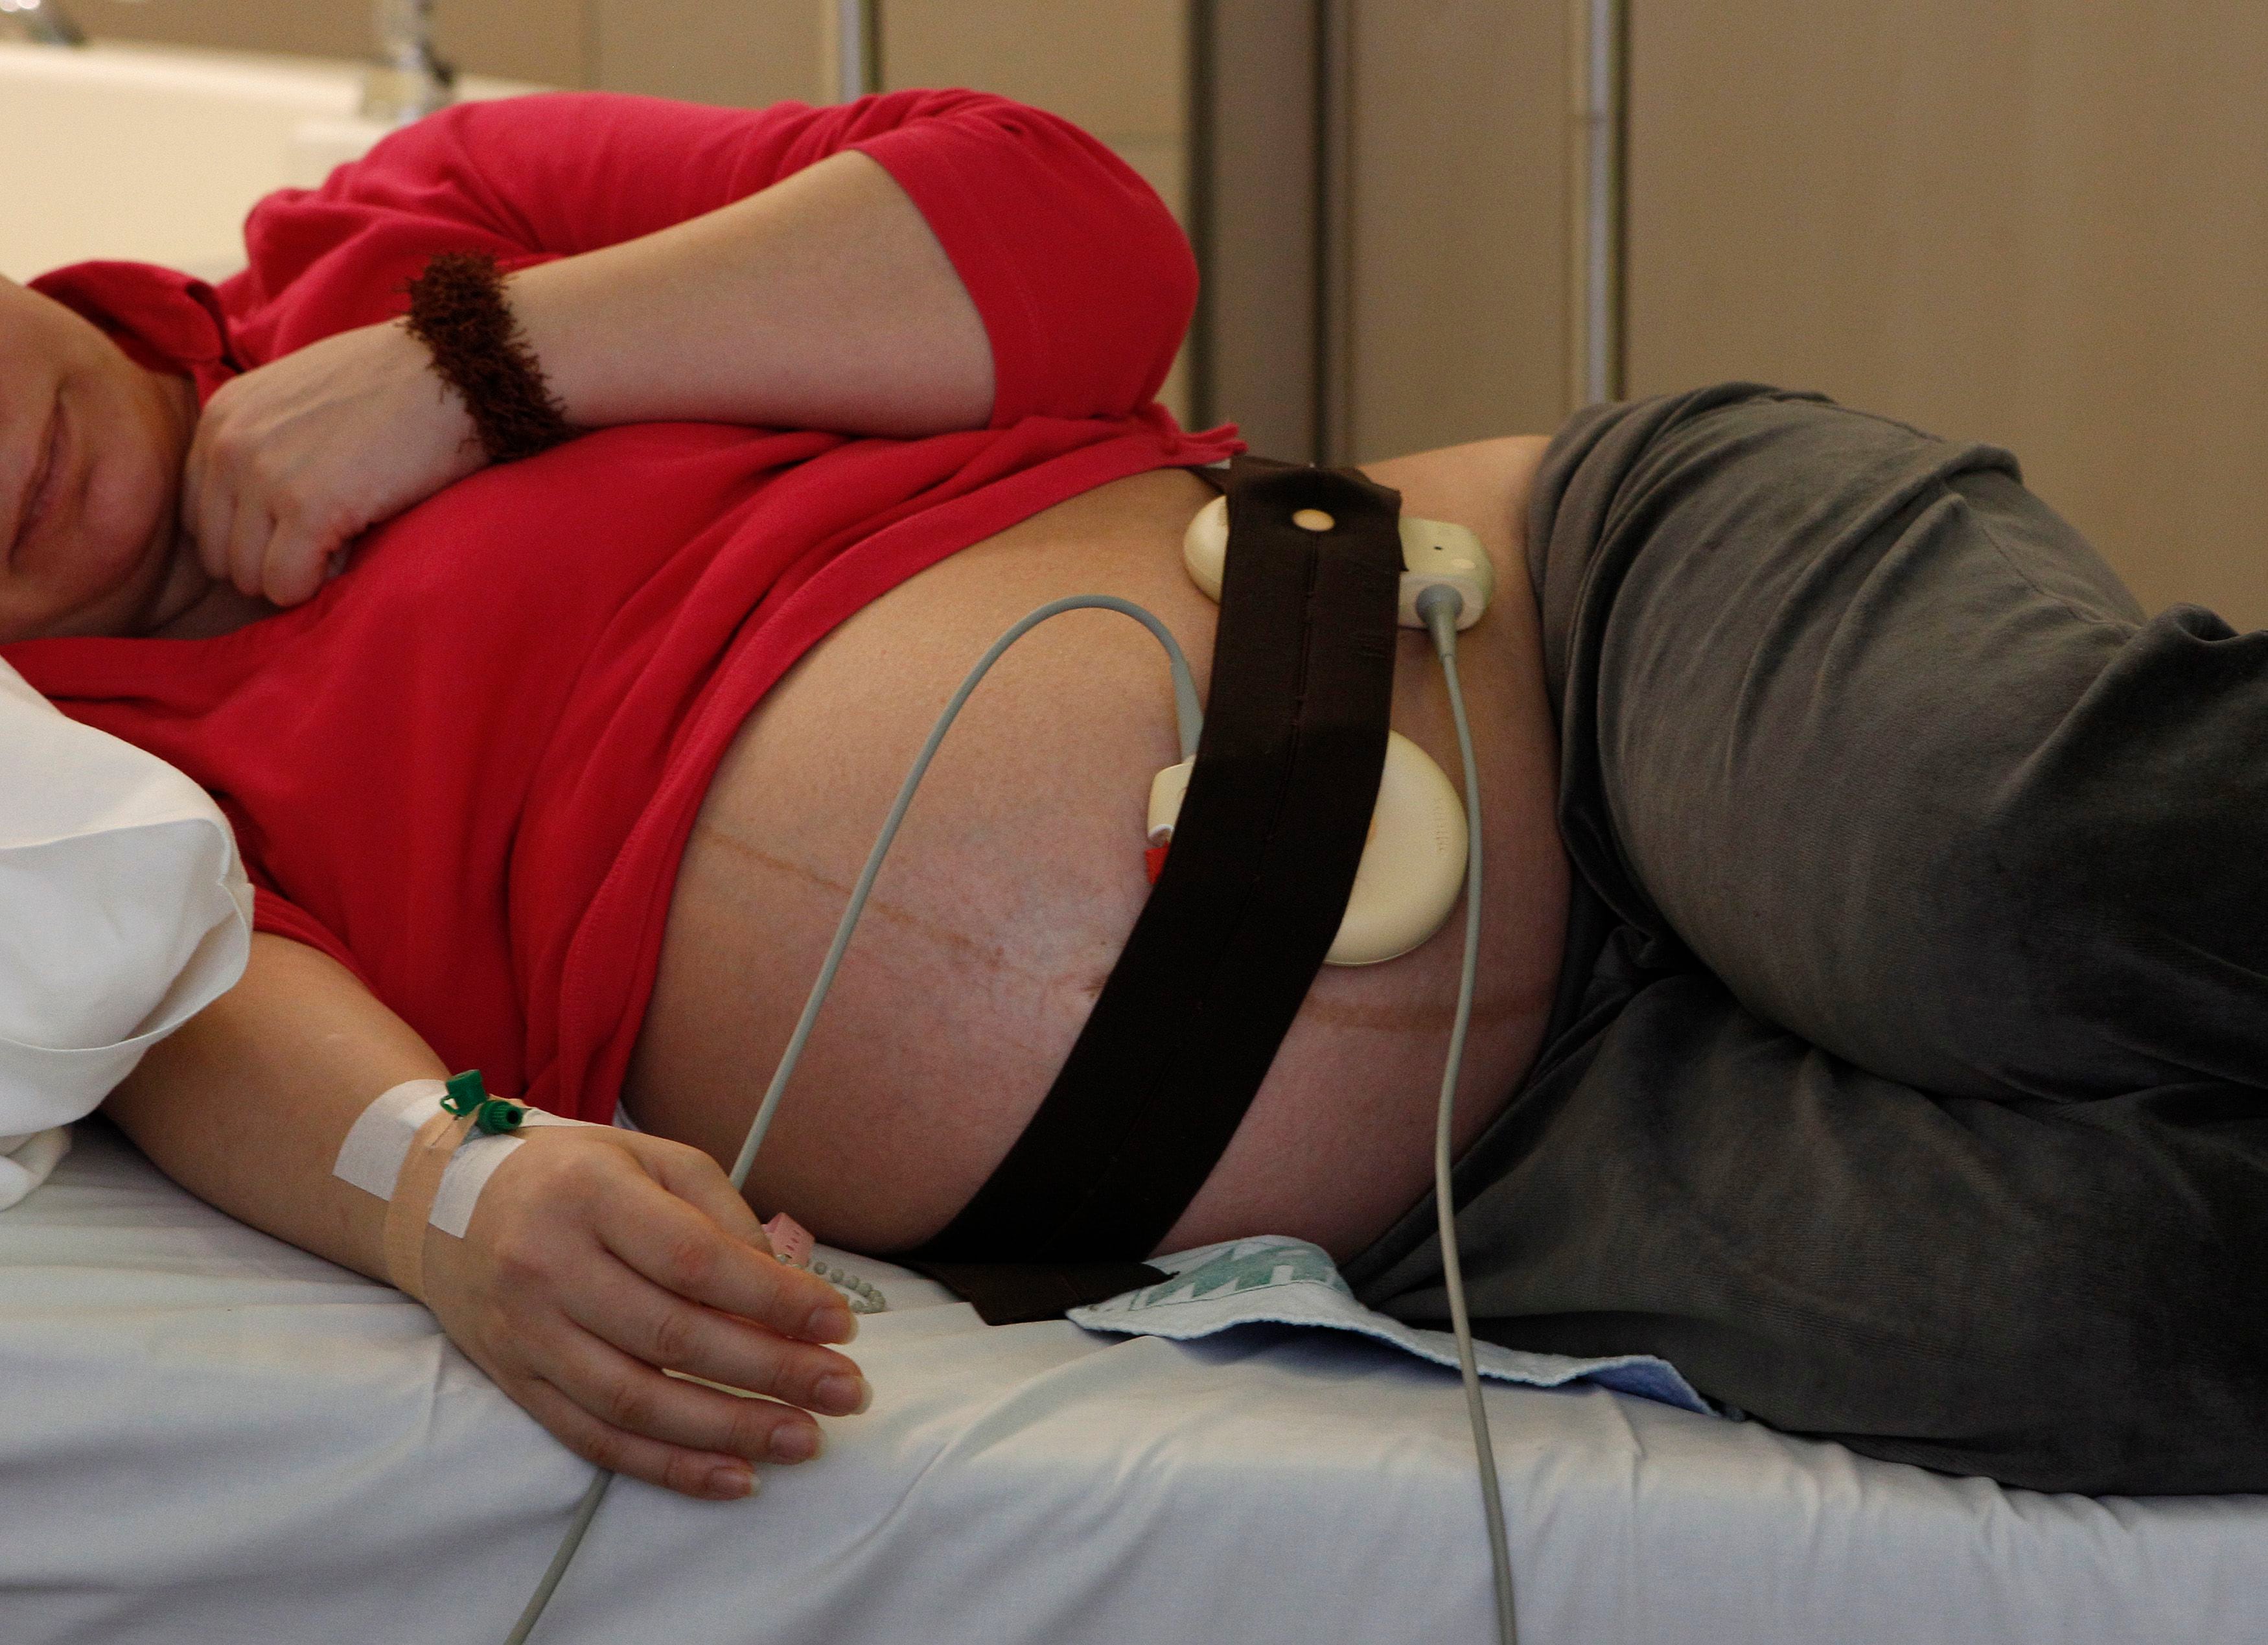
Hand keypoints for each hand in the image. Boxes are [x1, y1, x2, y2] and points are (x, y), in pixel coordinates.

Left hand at [180, 319, 486, 606]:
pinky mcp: (308, 507)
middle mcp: (228, 444)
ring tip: (343, 540)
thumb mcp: (298, 397)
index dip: (252, 536)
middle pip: (219, 555)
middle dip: (271, 562)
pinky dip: (319, 586)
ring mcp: (264, 475)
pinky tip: (353, 551)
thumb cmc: (393, 387)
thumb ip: (261, 441)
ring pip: (250, 577)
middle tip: (327, 542)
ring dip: (297, 576)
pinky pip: (287, 585)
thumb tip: (253, 511)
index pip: (199, 515)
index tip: (302, 528)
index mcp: (222, 417)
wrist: (454, 370)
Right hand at [420, 1125, 868, 1500]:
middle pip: (672, 1336)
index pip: (694, 1259)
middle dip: (773, 1371)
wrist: (441, 1204)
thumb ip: (721, 1215)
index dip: (773, 1299)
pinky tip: (735, 1476)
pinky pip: (597, 1440)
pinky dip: (670, 1466)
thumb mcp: (650, 1159)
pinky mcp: (517, 1383)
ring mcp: (526, 1333)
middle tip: (846, 1391)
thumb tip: (792, 1289)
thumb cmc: (573, 1176)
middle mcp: (548, 1267)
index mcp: (590, 1197)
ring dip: (730, 1430)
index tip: (840, 1322)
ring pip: (637, 1402)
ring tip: (805, 1439)